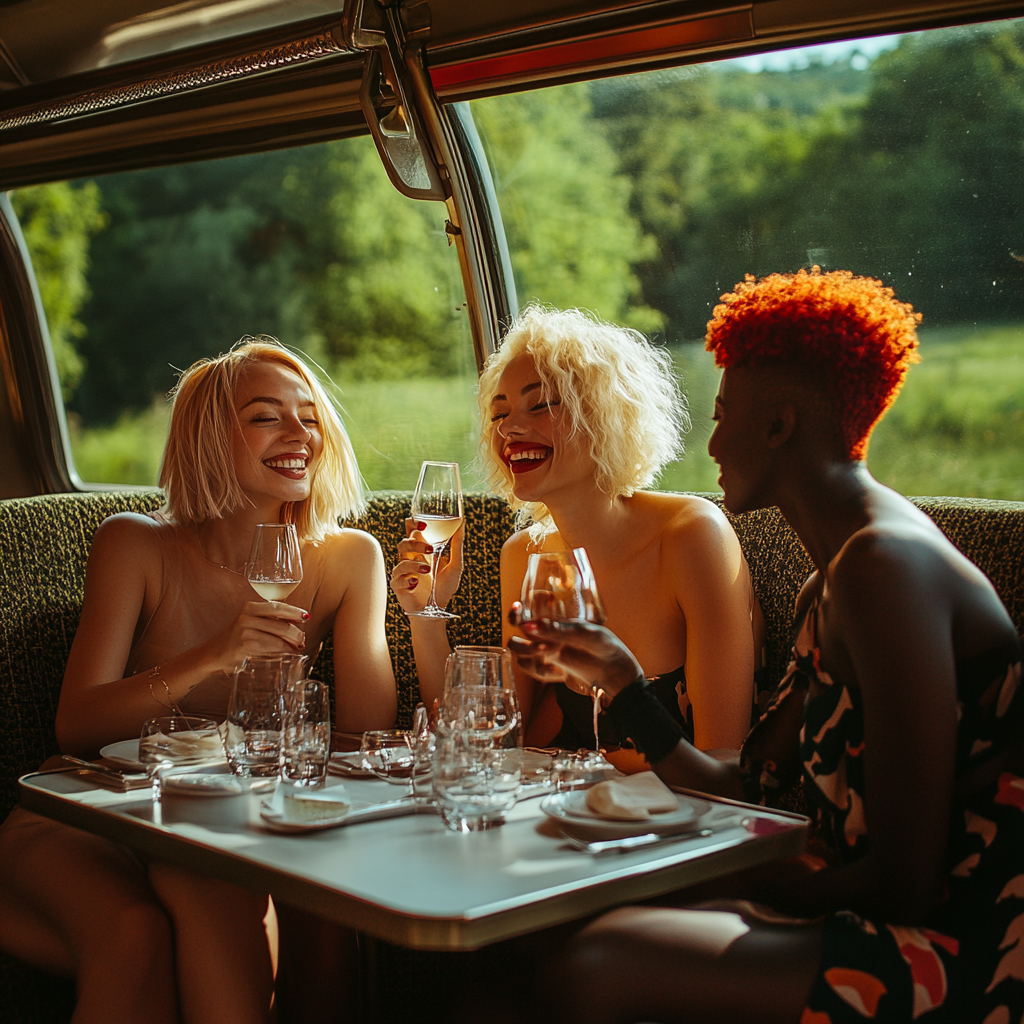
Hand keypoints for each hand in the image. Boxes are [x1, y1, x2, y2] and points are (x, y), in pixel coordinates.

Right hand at [203, 600, 308, 672]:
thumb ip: (269, 619)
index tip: (307, 617)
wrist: (212, 654)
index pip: (278, 607)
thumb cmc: (236, 638)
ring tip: (297, 648)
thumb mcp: (249, 622)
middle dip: (296, 634)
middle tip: (302, 640)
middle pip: (281, 625)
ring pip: (278, 638)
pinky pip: (271, 649)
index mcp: (249, 608)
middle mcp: (246, 617)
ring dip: (292, 645)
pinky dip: (283, 652)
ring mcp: (245, 632)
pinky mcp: (244, 647)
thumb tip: (298, 620)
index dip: (294, 612)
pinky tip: (288, 654)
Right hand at [389, 518, 463, 614]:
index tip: (423, 524)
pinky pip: (398, 577)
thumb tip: (462, 523)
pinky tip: (416, 583)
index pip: (412, 532)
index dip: (413, 524)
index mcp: (420, 551)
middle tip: (430, 549)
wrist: (436, 610)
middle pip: (404, 542)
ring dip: (414, 562)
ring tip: (428, 569)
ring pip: (400, 559)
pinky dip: (408, 578)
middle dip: (415, 543)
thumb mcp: (455, 564)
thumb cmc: (444, 587)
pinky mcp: (397, 585)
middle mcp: (409, 559)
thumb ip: (457, 544)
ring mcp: (402, 572)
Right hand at [507, 611, 642, 702]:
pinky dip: (542, 673)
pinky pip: (534, 672)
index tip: (517, 609)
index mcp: (552, 620)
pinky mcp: (550, 670)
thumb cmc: (603, 644)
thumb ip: (556, 630)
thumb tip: (528, 626)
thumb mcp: (584, 632)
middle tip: (541, 647)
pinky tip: (560, 673)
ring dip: (531, 657)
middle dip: (520, 645)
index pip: (525, 615)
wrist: (616, 670)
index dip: (515, 613)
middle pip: (514, 640)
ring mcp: (546, 654)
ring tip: (551, 655)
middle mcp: (544, 636)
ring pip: (520, 657)